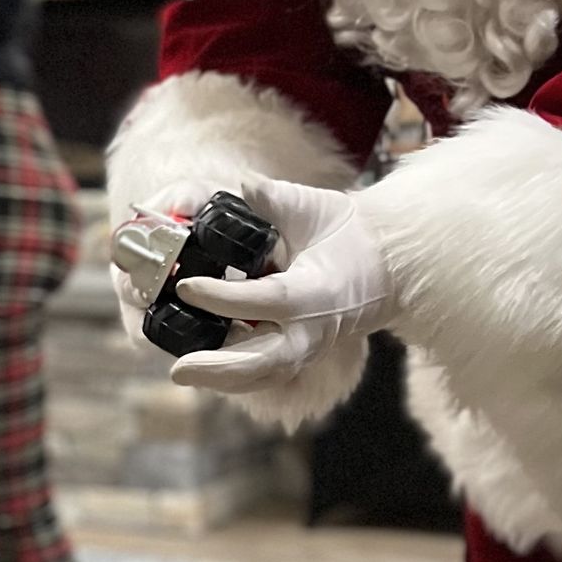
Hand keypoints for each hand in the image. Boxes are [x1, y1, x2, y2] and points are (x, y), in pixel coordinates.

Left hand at [166, 172, 393, 396]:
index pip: (263, 299)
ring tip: (183, 374)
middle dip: (218, 366)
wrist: (383, 261)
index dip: (222, 297)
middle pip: (263, 359)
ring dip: (223, 379)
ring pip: (264, 374)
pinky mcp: (302, 355)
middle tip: (177, 368)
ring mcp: (309, 347)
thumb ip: (274, 198)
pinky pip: (267, 374)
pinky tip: (205, 374)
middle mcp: (313, 328)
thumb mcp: (311, 207)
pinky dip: (236, 378)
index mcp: (315, 290)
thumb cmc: (344, 231)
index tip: (186, 287)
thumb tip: (243, 183)